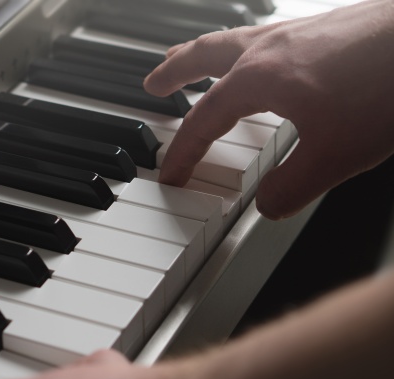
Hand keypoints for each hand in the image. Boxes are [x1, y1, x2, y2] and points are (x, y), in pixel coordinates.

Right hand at [144, 0, 393, 219]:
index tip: (169, 174)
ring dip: (203, 55)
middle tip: (154, 82)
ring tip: (192, 65)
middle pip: (204, 56)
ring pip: (232, 41)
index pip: (203, 120)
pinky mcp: (322, 28)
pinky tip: (260, 66)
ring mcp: (295, 32)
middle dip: (174, 71)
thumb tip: (267, 203)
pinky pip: (262, 39)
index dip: (182, 152)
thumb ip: (291, 187)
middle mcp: (269, 47)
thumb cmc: (388, 85)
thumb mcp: (335, 155)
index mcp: (259, 78)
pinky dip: (242, 53)